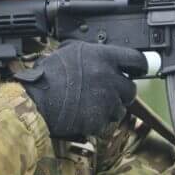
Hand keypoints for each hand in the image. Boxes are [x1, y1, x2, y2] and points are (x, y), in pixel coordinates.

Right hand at [14, 42, 147, 137]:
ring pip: (121, 108)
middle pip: (131, 88)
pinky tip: (84, 115)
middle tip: (108, 92)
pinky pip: (107, 123)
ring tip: (91, 105)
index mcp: (103, 57)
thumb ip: (92, 53)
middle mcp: (109, 78)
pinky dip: (99, 121)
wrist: (35, 102)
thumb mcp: (70, 52)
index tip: (138, 70)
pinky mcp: (100, 120)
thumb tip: (104, 54)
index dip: (139, 66)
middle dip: (121, 91)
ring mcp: (106, 100)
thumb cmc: (47, 76)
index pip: (135, 59)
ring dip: (110, 108)